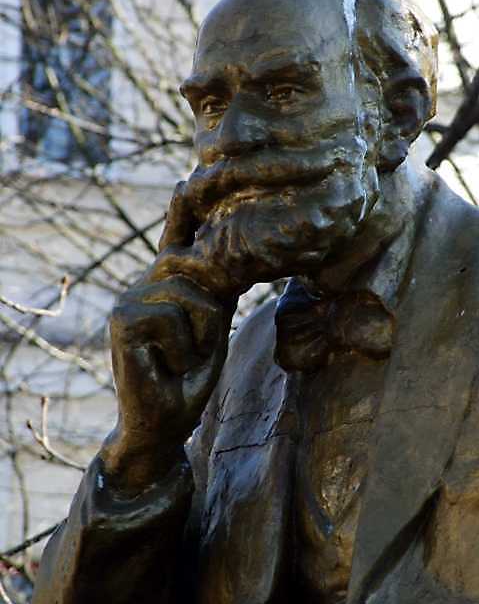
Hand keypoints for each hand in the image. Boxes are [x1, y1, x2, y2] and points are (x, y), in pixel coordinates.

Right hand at [101, 181, 234, 494]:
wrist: (163, 422)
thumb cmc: (189, 375)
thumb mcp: (211, 325)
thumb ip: (215, 290)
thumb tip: (230, 252)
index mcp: (165, 283)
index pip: (176, 239)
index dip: (184, 211)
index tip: (187, 180)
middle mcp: (144, 283)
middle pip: (198, 268)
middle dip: (211, 314)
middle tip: (193, 351)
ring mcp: (130, 299)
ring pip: (193, 295)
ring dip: (201, 336)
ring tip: (181, 359)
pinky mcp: (123, 320)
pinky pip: (175, 319)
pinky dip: (183, 350)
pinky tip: (166, 367)